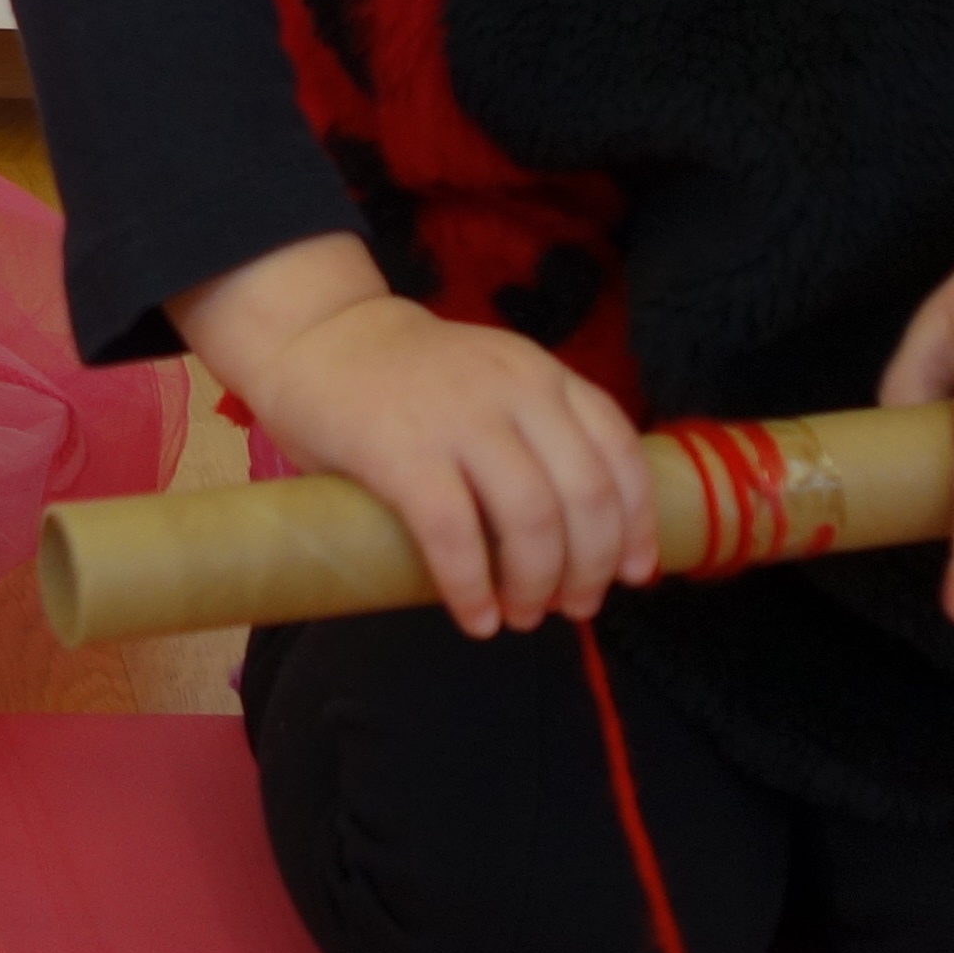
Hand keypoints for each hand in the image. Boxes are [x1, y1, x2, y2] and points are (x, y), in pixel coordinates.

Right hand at [176, 231, 658, 639]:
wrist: (316, 335)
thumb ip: (532, 435)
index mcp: (541, 374)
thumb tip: (579, 541)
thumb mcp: (491, 382)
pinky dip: (473, 588)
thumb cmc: (407, 379)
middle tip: (571, 607)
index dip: (637, 522)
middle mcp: (513, 389)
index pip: (619, 449)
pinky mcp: (400, 451)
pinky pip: (455, 535)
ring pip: (532, 521)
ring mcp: (458, 418)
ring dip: (536, 585)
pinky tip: (475, 616)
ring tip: (520, 615)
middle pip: (585, 496)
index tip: (635, 573)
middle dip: (590, 568)